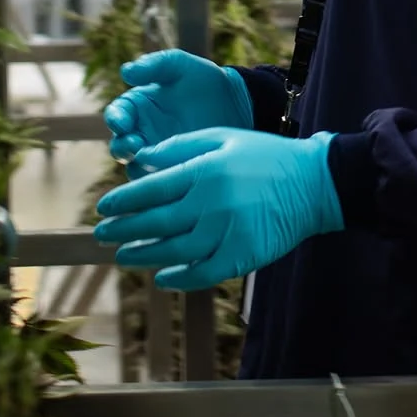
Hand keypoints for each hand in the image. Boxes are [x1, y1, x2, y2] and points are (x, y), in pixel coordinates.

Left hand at [92, 127, 341, 290]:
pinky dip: (180, 278)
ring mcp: (228, 231)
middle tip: (102, 234)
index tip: (104, 208)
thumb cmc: (266, 156)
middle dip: (123, 230)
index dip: (123, 201)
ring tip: (124, 256)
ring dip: (144, 256)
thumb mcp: (224, 137)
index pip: (152, 189)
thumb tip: (143, 159)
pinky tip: (163, 278)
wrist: (314, 183)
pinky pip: (203, 273)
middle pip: (156, 223)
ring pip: (174, 251)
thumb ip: (182, 146)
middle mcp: (213, 203)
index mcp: (206, 171)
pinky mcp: (244, 255)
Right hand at [103, 50, 253, 168]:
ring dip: (140, 168)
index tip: (123, 123)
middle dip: (123, 148)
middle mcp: (141, 133)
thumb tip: (126, 71)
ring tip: (153, 163)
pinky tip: (172, 175)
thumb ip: (155, 65)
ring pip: (137, 168)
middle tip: (136, 146)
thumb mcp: (181, 66)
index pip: (117, 114)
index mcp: (136, 107)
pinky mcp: (174, 170)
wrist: (238, 104)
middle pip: (120, 146)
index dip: (116, 119)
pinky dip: (161, 180)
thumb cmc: (205, 81)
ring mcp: (157, 154)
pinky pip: (161, 181)